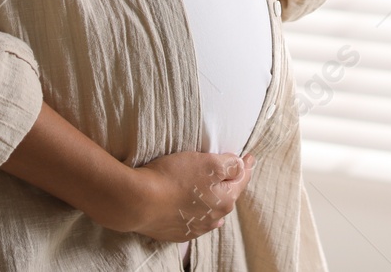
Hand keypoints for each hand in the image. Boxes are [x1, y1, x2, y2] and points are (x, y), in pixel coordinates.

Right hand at [107, 150, 255, 241]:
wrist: (139, 201)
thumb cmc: (173, 178)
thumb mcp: (208, 163)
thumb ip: (229, 165)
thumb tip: (240, 167)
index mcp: (225, 200)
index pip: (241, 179)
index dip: (247, 166)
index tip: (250, 158)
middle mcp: (213, 218)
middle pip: (226, 196)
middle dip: (229, 184)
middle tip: (228, 170)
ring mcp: (195, 228)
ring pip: (210, 211)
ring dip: (211, 200)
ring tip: (211, 191)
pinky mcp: (176, 232)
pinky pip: (192, 220)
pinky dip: (195, 211)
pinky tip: (192, 207)